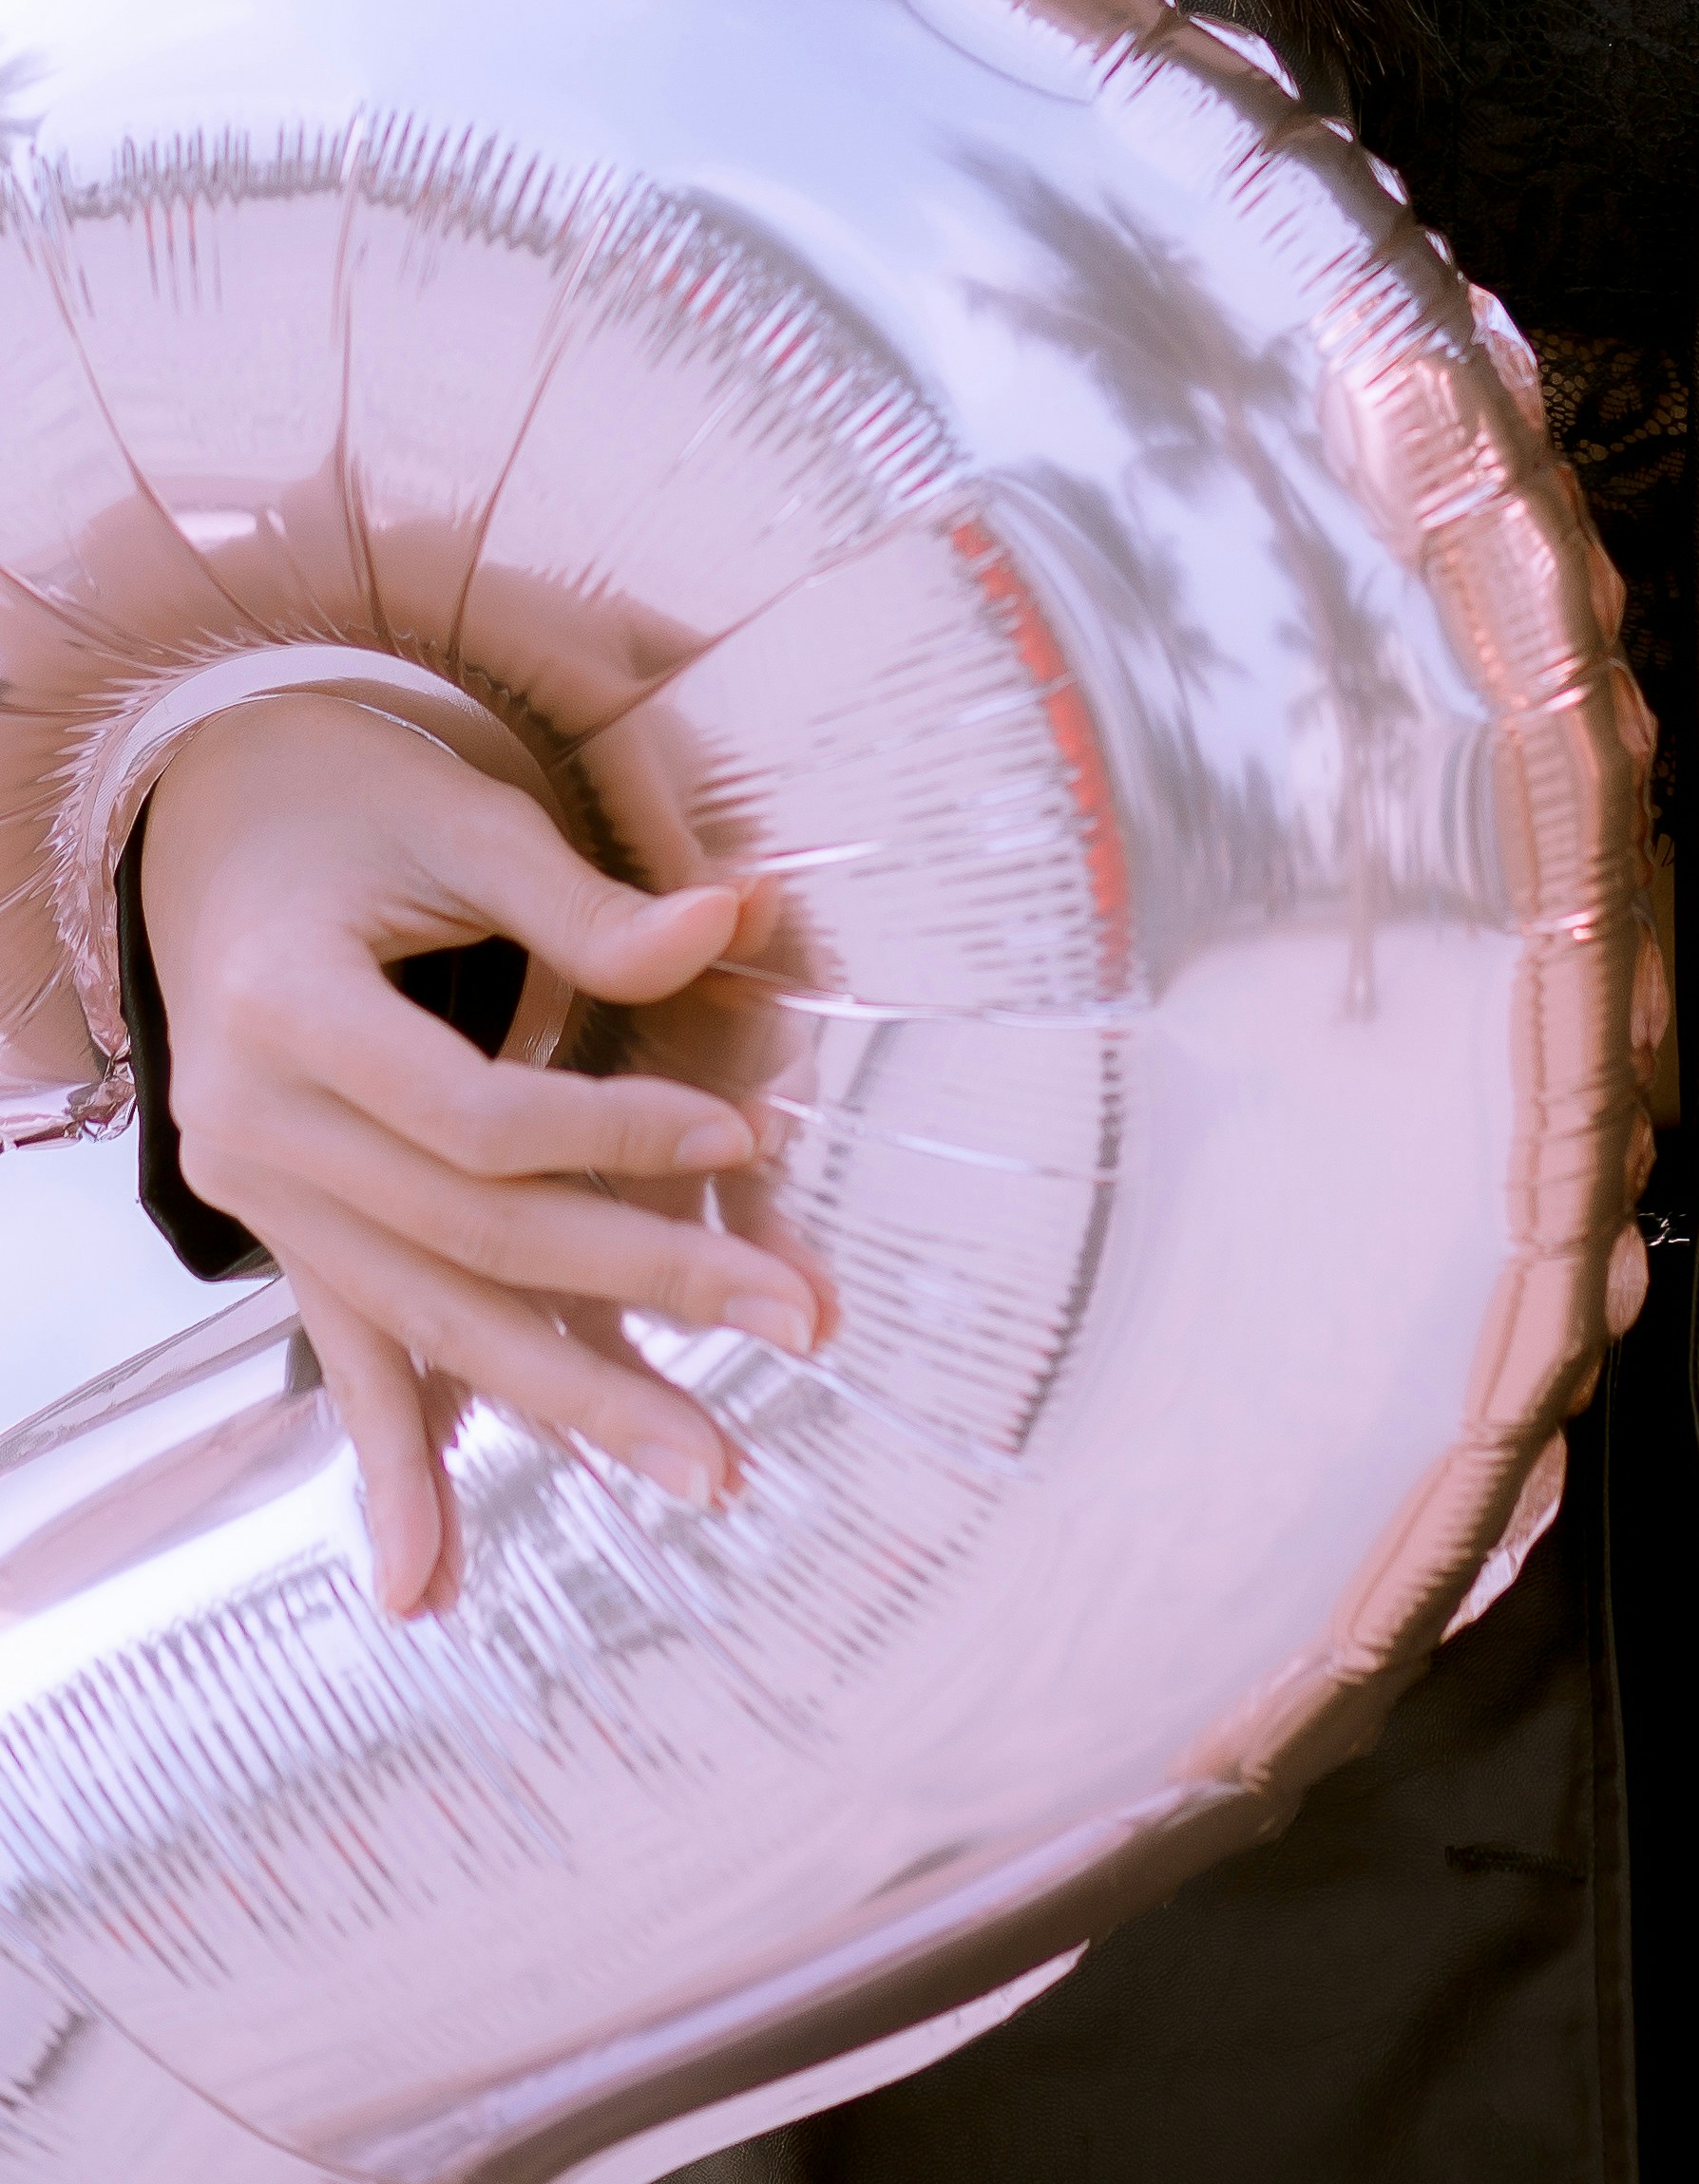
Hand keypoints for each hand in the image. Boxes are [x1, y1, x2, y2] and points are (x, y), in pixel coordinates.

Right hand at [141, 693, 819, 1621]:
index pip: (473, 1118)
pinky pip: (350, 1360)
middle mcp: (252, 1128)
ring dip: (568, 1401)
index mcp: (285, 1009)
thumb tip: (736, 922)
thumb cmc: (352, 804)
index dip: (610, 1135)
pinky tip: (429, 1591)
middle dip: (638, 1291)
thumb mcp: (460, 822)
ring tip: (704, 1468)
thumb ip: (586, 903)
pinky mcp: (288, 1237)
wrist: (210, 828)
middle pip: (467, 1239)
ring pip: (429, 1320)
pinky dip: (394, 1472)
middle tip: (791, 1332)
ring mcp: (260, 1199)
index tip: (744, 1137)